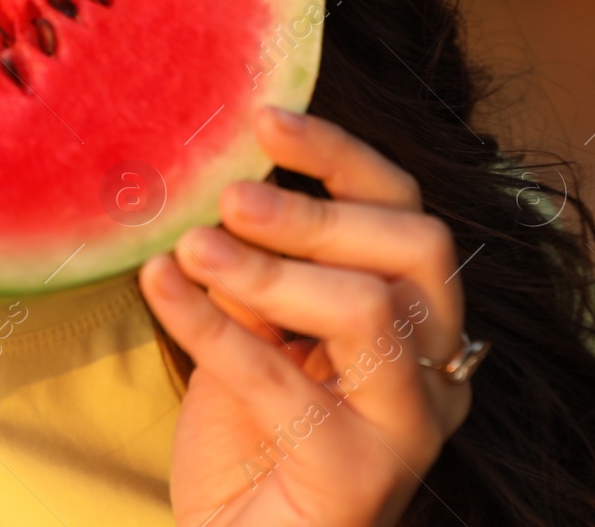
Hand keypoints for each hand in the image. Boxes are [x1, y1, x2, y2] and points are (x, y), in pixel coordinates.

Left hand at [139, 107, 471, 526]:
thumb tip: (219, 186)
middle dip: (316, 211)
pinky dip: (211, 327)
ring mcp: (409, 426)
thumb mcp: (255, 332)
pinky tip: (158, 286)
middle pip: (416, 250)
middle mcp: (437, 370)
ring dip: (267, 268)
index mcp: (420, 322)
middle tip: (228, 197)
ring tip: (190, 247)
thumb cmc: (249, 441)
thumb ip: (256, 268)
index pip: (408, 212)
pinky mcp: (361, 476)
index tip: (263, 117)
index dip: (340, 156)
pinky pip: (285, 384)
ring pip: (368, 309)